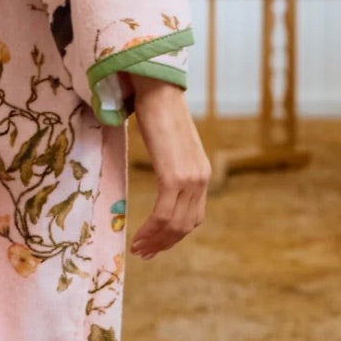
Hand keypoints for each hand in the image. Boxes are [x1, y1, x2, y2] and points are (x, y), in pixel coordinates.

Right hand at [125, 75, 210, 259]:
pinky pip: (164, 213)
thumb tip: (159, 170)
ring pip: (175, 223)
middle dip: (164, 243)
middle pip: (186, 224)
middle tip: (144, 253)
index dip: (175, 234)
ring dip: (156, 241)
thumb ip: (171, 160)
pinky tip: (138, 237)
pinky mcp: (174, 175)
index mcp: (202, 170)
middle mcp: (201, 177)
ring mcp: (190, 177)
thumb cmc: (158, 108)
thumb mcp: (171, 142)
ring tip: (138, 249)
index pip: (194, 214)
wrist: (157, 87)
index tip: (156, 243)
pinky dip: (151, 230)